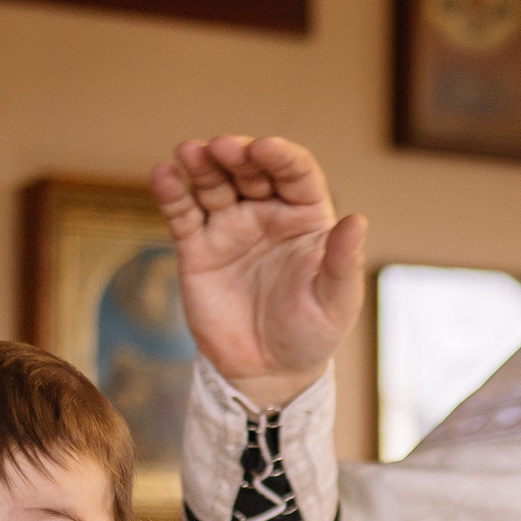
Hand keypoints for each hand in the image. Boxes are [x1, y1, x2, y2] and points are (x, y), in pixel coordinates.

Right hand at [151, 134, 365, 407]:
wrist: (267, 372)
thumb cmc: (311, 333)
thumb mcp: (335, 302)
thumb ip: (342, 262)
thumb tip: (357, 221)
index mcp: (306, 216)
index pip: (294, 173)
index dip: (280, 157)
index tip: (265, 149)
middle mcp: (267, 213)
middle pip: (250, 170)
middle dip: (236, 154)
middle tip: (223, 148)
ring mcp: (230, 227)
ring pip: (214, 184)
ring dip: (201, 164)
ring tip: (189, 151)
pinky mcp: (197, 249)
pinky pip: (183, 214)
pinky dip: (172, 193)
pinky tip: (163, 175)